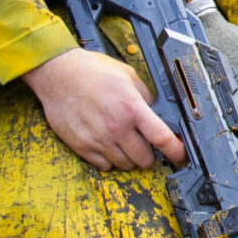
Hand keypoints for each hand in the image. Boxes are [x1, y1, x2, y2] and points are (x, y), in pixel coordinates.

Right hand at [25, 48, 187, 171]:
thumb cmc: (91, 71)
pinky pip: (104, 166)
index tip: (180, 156)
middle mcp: (116, 127)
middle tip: (145, 144)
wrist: (57, 74)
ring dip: (129, 158)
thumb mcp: (127, 76)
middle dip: (150, 155)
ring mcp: (98, 139)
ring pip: (126, 165)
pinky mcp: (82, 146)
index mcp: (131, 108)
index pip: (162, 138)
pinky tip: (107, 144)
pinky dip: (109, 160)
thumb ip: (145, 97)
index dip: (176, 151)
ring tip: (124, 142)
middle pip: (145, 159)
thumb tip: (158, 113)